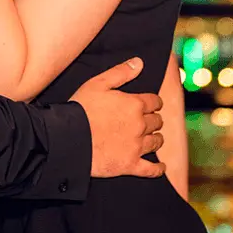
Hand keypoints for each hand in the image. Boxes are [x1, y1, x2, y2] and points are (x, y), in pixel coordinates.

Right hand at [70, 58, 165, 178]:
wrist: (70, 139)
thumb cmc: (81, 108)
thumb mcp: (98, 83)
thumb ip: (121, 72)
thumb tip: (139, 63)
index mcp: (134, 104)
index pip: (154, 101)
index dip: (154, 102)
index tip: (152, 104)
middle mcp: (140, 125)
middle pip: (156, 121)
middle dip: (154, 119)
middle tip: (150, 120)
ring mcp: (136, 147)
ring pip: (156, 142)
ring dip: (156, 139)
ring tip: (154, 138)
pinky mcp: (130, 165)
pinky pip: (150, 169)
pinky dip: (158, 169)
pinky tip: (161, 167)